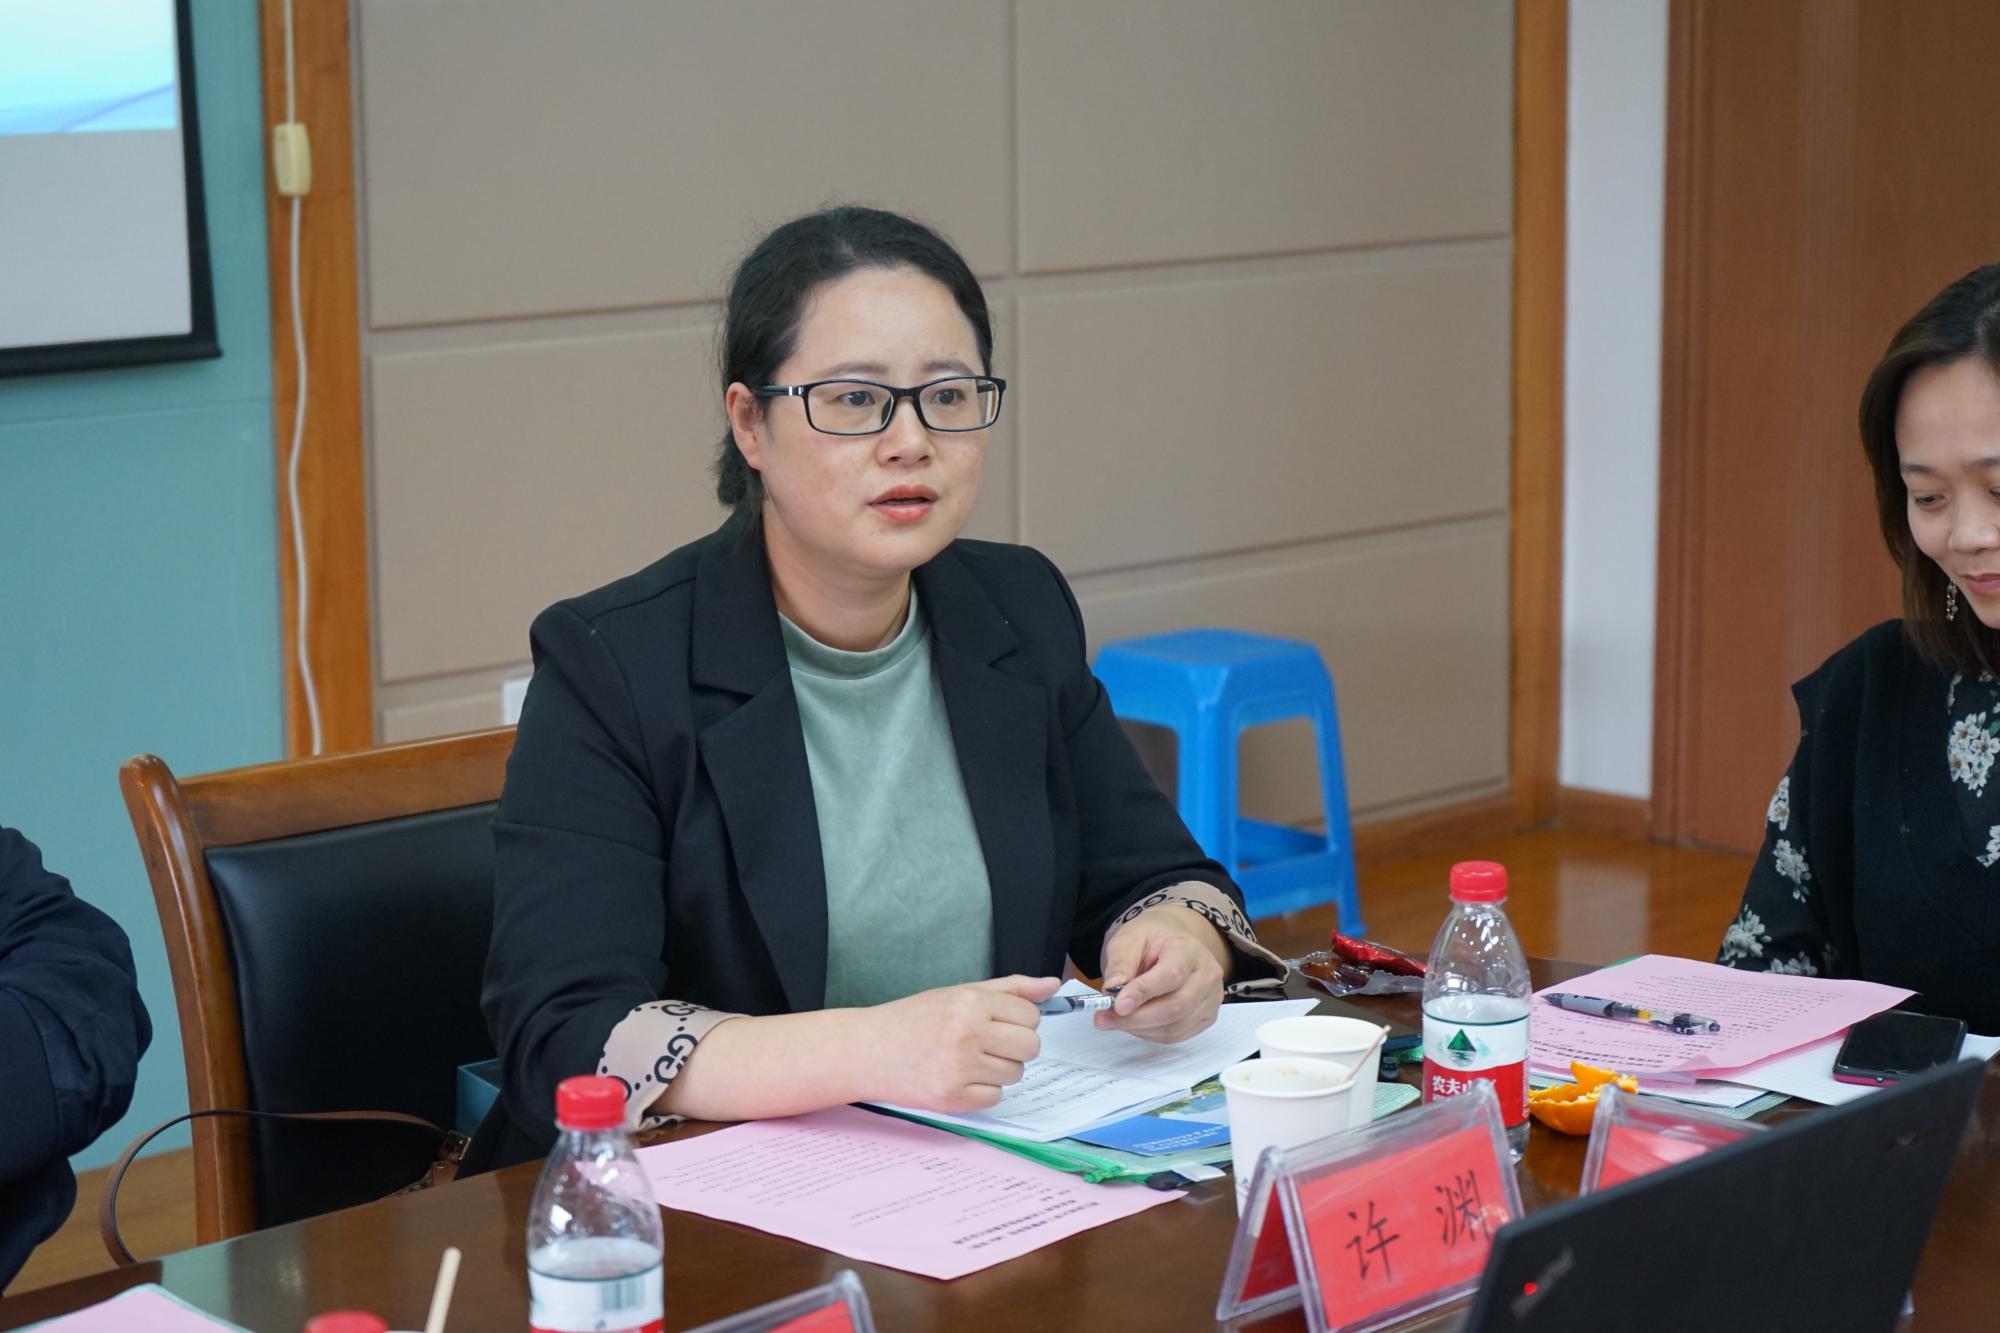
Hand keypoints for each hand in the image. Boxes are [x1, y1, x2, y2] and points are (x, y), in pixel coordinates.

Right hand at [862, 974, 1060, 1112]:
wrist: (869, 1050)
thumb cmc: (914, 1019)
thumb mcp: (959, 992)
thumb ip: (1010, 988)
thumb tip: (1051, 984)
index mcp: (970, 1002)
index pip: (1031, 1016)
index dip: (1019, 1020)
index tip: (999, 1022)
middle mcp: (967, 1034)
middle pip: (1030, 1047)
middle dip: (1015, 1046)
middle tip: (987, 1042)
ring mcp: (960, 1069)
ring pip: (1015, 1074)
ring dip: (999, 1068)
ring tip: (968, 1059)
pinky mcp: (952, 1098)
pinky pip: (995, 1097)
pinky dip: (983, 1090)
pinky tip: (959, 1076)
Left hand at [1095, 906, 1229, 1043]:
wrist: (1171, 943)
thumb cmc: (1151, 940)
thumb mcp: (1129, 939)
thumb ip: (1121, 962)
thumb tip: (1112, 989)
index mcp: (1189, 950)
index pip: (1171, 976)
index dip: (1143, 993)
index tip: (1117, 1006)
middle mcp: (1207, 975)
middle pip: (1176, 1006)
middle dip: (1136, 1018)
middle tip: (1104, 1019)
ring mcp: (1211, 998)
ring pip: (1175, 1026)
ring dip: (1140, 1029)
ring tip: (1116, 1019)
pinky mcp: (1207, 1017)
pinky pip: (1177, 1035)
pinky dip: (1151, 1034)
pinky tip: (1135, 1022)